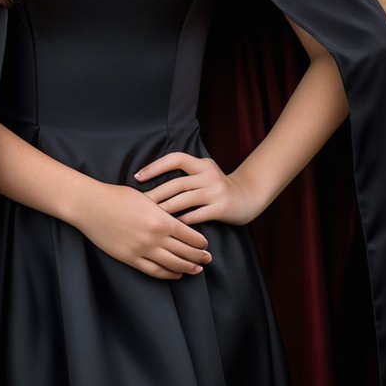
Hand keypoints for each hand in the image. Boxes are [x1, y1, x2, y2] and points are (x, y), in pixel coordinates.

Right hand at [72, 182, 211, 280]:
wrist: (91, 206)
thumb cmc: (117, 196)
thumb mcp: (146, 199)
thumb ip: (162, 211)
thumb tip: (177, 220)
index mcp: (160, 219)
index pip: (189, 235)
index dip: (200, 243)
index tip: (206, 245)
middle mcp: (154, 237)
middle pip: (185, 252)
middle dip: (199, 257)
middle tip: (208, 259)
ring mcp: (142, 250)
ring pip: (172, 264)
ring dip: (187, 268)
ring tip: (196, 270)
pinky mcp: (130, 258)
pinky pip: (154, 271)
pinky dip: (168, 274)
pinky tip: (176, 274)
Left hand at [136, 152, 262, 225]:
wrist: (247, 198)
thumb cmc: (217, 187)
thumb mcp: (204, 172)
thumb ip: (185, 173)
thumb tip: (150, 179)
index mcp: (201, 164)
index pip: (175, 159)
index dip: (155, 166)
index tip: (138, 177)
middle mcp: (209, 174)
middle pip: (176, 183)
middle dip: (155, 194)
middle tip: (139, 203)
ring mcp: (215, 191)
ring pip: (184, 200)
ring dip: (165, 208)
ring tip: (150, 216)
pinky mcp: (221, 208)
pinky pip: (196, 215)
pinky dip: (182, 220)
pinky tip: (171, 226)